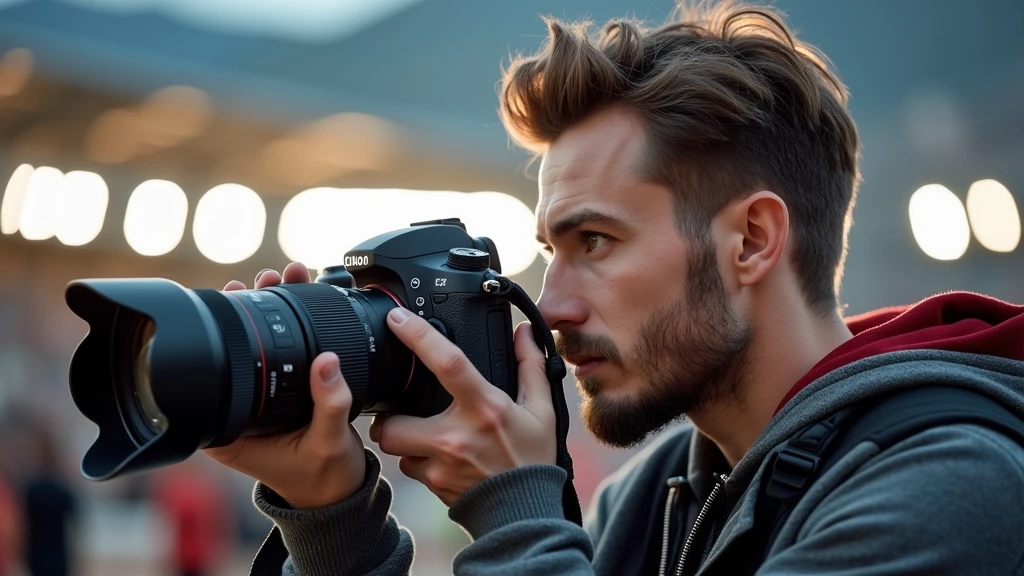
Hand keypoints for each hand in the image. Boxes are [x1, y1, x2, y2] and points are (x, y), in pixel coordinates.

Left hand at [203, 262, 366, 508]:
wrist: (340, 497)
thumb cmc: (325, 479)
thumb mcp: (329, 443)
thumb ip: (329, 405)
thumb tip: (326, 363)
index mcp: (231, 432)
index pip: (214, 373)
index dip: (224, 332)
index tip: (237, 296)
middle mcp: (237, 414)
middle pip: (236, 353)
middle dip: (251, 310)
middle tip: (265, 280)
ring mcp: (257, 404)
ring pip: (259, 350)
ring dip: (274, 312)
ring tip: (286, 279)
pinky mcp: (278, 398)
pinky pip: (280, 358)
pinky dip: (292, 329)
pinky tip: (302, 302)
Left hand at [369, 309, 555, 504]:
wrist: (523, 514)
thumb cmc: (532, 460)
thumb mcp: (542, 411)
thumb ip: (530, 367)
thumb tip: (523, 332)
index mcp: (485, 408)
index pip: (448, 363)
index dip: (418, 336)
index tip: (397, 317)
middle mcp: (457, 435)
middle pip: (394, 417)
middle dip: (391, 412)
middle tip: (404, 407)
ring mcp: (440, 464)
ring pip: (394, 443)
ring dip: (401, 437)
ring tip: (421, 433)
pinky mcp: (432, 485)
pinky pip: (408, 466)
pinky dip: (416, 460)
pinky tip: (436, 458)